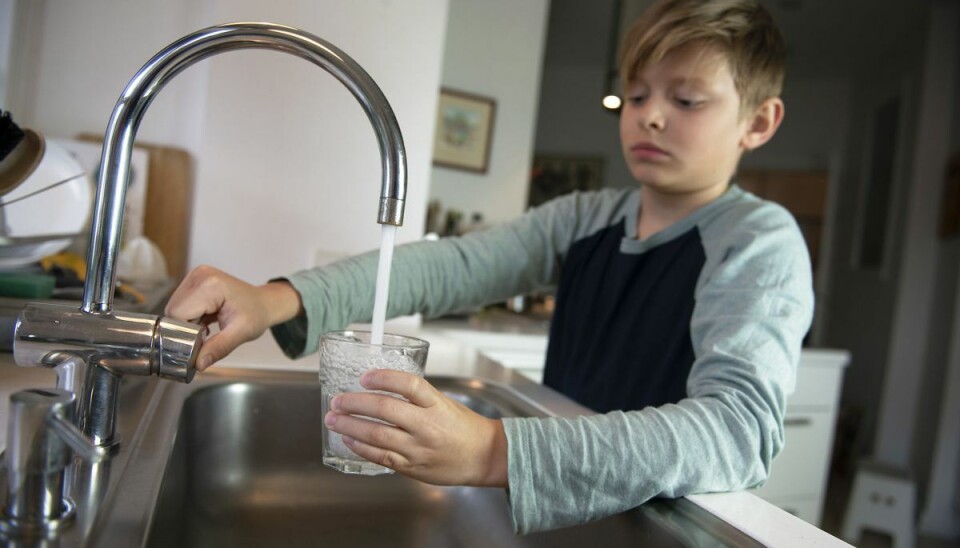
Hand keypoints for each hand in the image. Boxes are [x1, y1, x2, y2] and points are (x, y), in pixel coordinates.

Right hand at [165, 265, 301, 369]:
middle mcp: (199, 276)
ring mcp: (196, 276)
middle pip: (174, 311)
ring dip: (188, 324)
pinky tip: (205, 321)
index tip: (200, 342)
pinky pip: (181, 306)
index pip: (178, 314)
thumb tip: (198, 364)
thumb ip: (219, 348)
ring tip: (207, 327)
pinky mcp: (194, 282)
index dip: (185, 333)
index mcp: (210, 284)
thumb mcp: (242, 333)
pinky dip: (190, 318)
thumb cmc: (256, 314)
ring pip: (175, 310)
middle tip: (206, 336)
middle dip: (186, 329)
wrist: (263, 303)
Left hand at [324, 370, 507, 486]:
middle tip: (338, 400)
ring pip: (378, 435)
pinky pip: (381, 456)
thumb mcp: (444, 403)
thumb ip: (416, 398)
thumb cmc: (464, 428)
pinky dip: (361, 447)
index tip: (365, 376)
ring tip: (334, 419)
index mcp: (437, 404)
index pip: (409, 385)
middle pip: (386, 409)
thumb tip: (381, 388)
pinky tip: (348, 439)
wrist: (484, 457)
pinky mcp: (412, 467)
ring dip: (351, 425)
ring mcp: (418, 448)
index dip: (384, 378)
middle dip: (355, 403)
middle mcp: (427, 425)